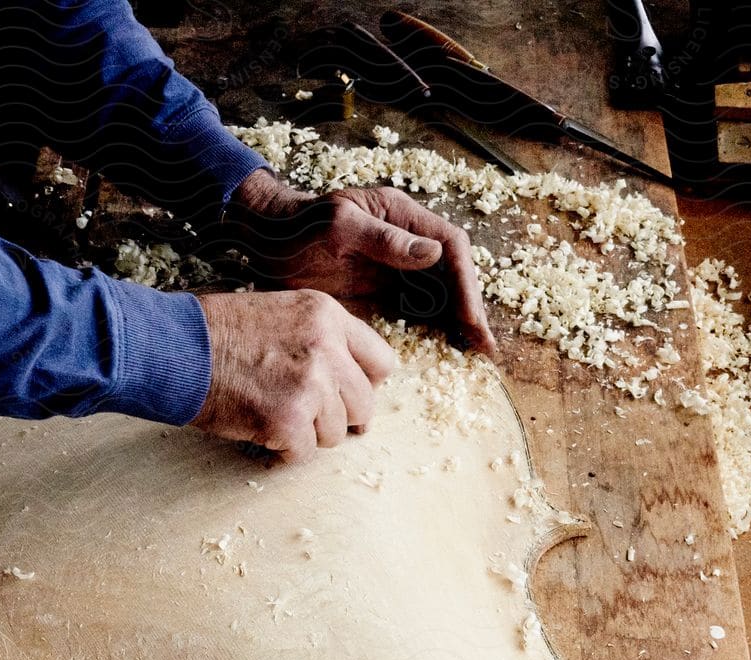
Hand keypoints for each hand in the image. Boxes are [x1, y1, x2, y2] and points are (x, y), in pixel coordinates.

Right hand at [193, 288, 396, 463]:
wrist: (176, 348)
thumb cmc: (218, 334)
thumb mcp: (282, 314)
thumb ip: (320, 341)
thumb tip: (349, 383)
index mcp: (327, 316)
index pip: (381, 362)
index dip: (365, 385)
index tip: (347, 396)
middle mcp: (327, 348)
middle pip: (364, 405)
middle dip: (338, 417)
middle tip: (308, 417)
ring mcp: (311, 385)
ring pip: (336, 434)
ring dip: (307, 434)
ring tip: (273, 414)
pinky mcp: (289, 420)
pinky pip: (303, 453)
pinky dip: (282, 450)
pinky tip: (260, 428)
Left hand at [225, 170, 496, 357]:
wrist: (267, 242)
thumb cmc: (297, 229)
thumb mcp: (338, 228)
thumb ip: (385, 240)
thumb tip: (432, 253)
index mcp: (401, 215)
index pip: (450, 246)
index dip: (465, 283)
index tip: (469, 317)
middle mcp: (406, 238)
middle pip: (452, 272)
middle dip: (470, 307)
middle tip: (483, 346)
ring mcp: (397, 264)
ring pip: (440, 292)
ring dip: (459, 320)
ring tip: (474, 352)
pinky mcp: (384, 288)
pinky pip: (419, 307)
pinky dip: (436, 326)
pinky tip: (447, 346)